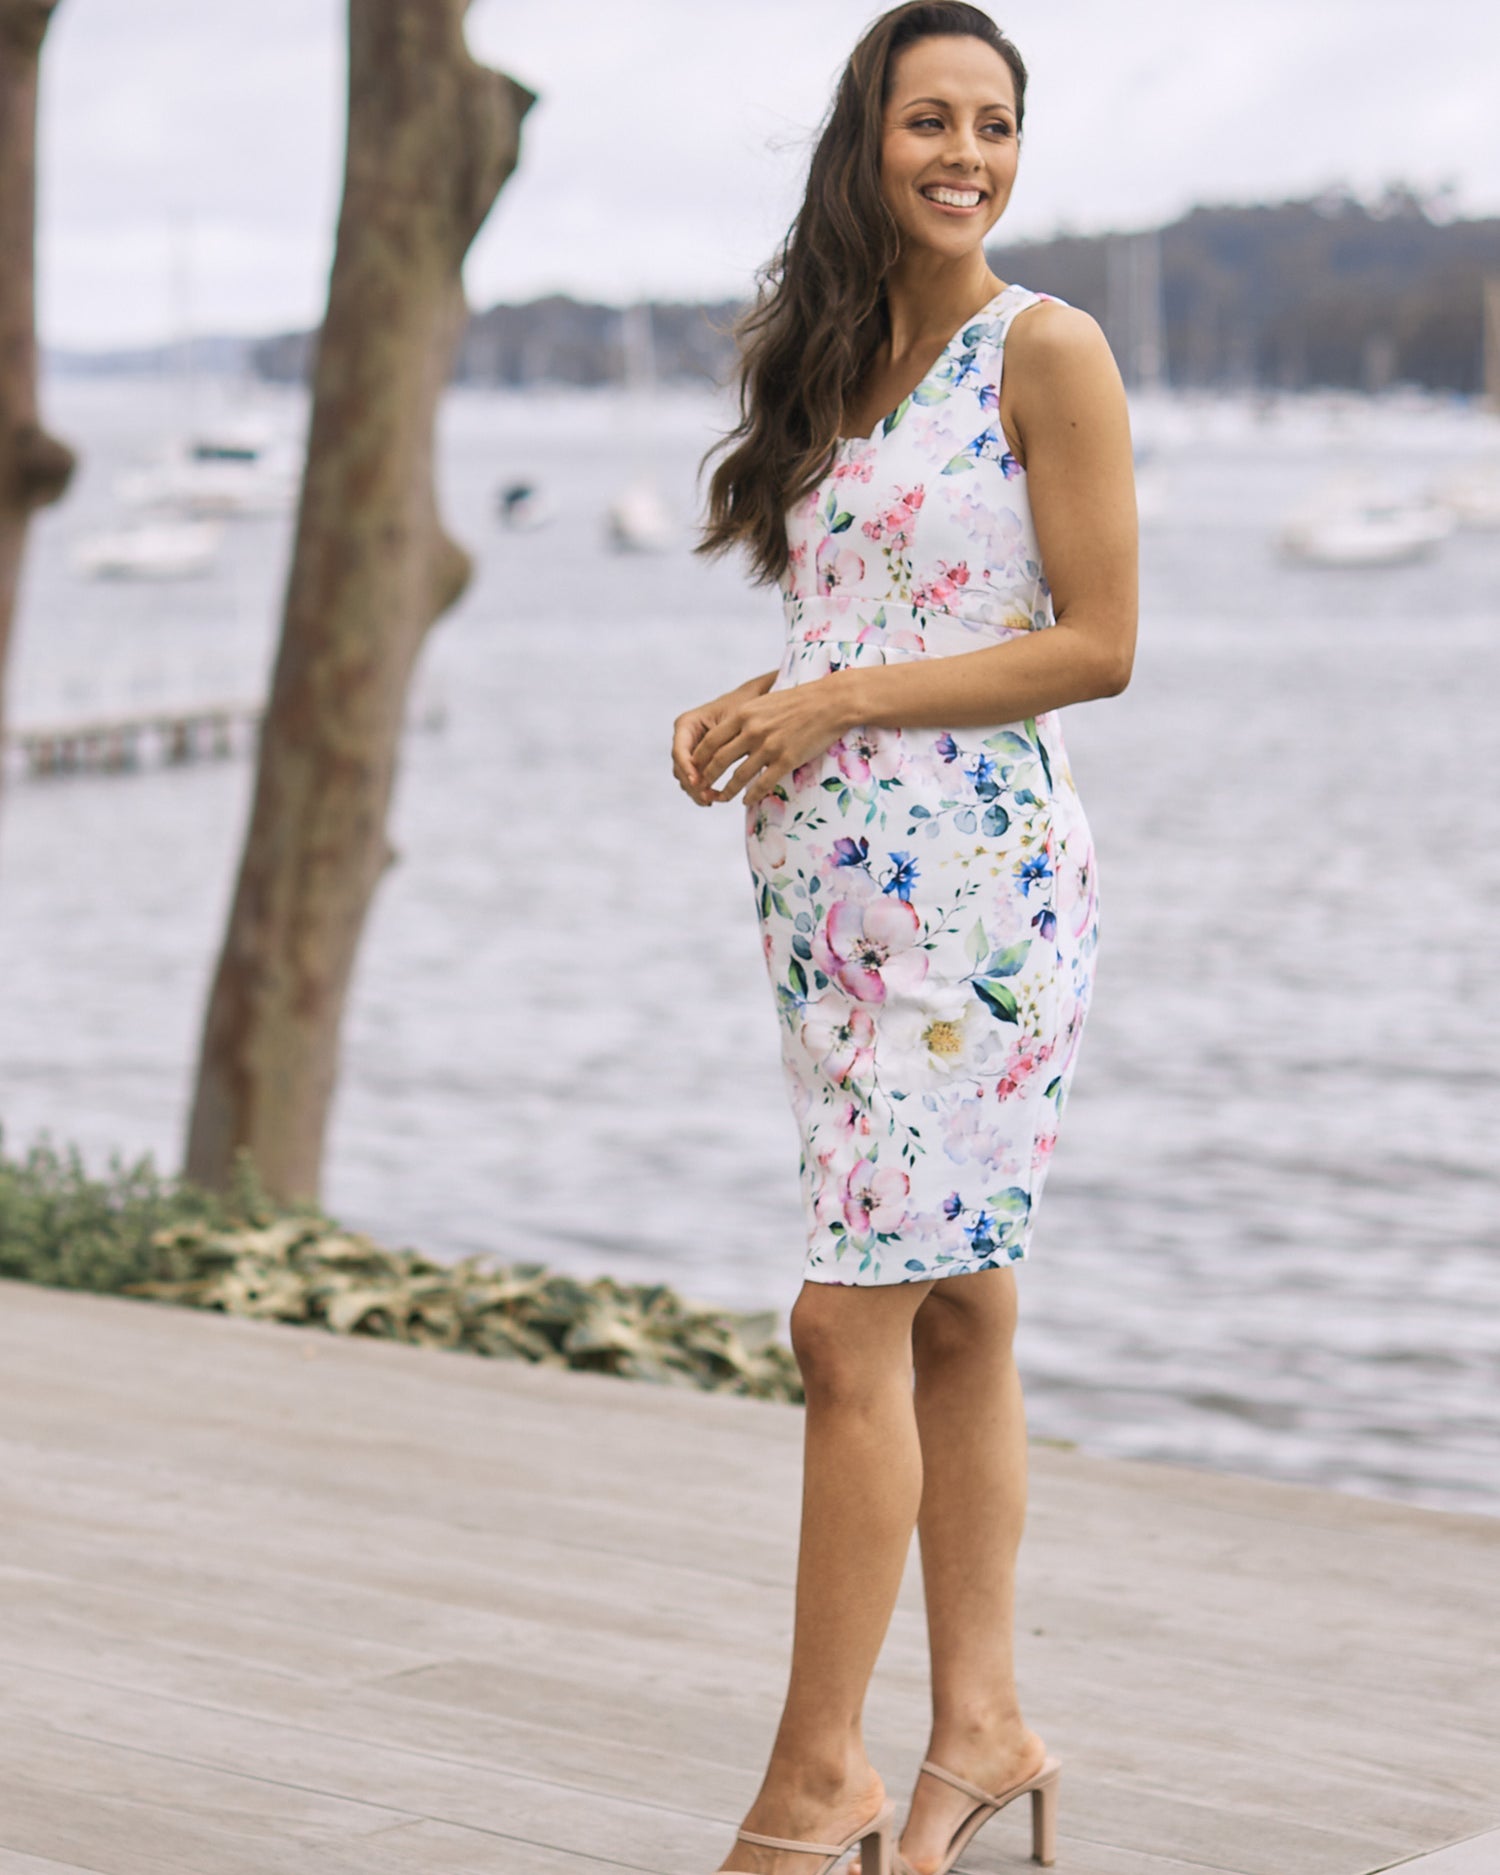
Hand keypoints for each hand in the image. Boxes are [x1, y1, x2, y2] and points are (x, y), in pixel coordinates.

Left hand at [689, 675, 854, 809]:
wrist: (830, 702)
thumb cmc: (799, 700)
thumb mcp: (764, 702)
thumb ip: (746, 717)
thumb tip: (731, 733)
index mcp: (743, 714)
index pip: (710, 740)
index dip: (699, 758)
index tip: (695, 769)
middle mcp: (752, 731)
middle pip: (719, 760)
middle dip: (707, 778)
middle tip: (702, 788)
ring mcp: (769, 746)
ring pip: (738, 776)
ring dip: (726, 791)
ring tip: (720, 799)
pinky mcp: (786, 760)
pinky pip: (762, 784)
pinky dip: (751, 796)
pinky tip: (746, 801)